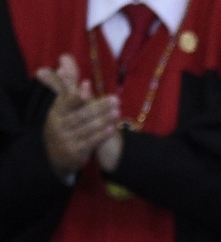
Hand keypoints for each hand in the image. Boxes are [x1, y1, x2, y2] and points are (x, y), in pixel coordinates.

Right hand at [38, 54, 118, 177]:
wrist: (56, 157)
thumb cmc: (64, 125)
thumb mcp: (63, 105)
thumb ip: (68, 84)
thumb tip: (65, 58)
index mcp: (56, 111)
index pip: (65, 101)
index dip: (76, 93)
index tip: (87, 85)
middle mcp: (59, 124)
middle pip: (80, 114)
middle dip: (98, 106)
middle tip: (115, 99)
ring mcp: (66, 139)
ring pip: (86, 128)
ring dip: (103, 119)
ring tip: (117, 112)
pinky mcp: (75, 152)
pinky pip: (90, 142)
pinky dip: (101, 135)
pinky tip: (112, 128)